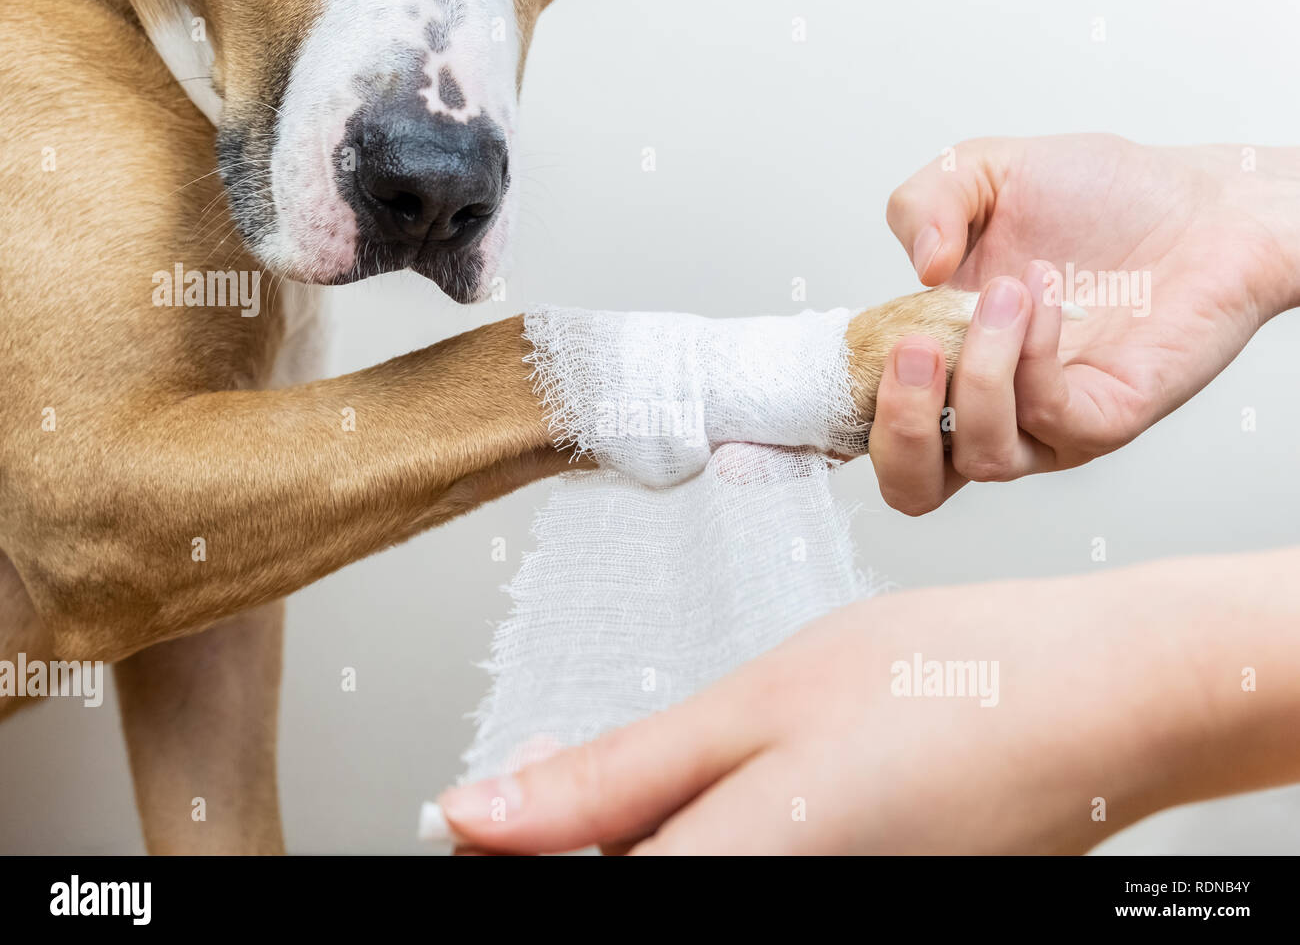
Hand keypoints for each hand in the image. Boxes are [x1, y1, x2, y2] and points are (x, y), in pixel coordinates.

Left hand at [433, 549, 1299, 853]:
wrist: (1098, 701)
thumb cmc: (944, 684)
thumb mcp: (751, 712)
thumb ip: (606, 784)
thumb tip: (476, 821)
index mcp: (732, 879)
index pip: (569, 896)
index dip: (507, 853)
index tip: (481, 813)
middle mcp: (782, 916)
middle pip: (626, 892)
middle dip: (574, 840)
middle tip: (559, 773)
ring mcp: (822, 913)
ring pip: (683, 882)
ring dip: (642, 835)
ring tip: (675, 764)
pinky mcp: (853, 900)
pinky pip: (743, 875)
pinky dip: (707, 837)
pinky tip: (739, 783)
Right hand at [871, 136, 1299, 514]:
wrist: (1205, 201)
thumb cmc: (1100, 199)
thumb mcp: (984, 174)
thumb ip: (924, 203)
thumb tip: (917, 269)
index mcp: (941, 366)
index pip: (869, 432)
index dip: (840, 418)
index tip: (842, 360)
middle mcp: (987, 410)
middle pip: (912, 486)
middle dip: (895, 427)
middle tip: (911, 349)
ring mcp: (1045, 426)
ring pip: (980, 457)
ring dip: (977, 371)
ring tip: (1004, 291)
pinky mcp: (1103, 422)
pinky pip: (1046, 418)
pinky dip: (1031, 358)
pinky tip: (1042, 299)